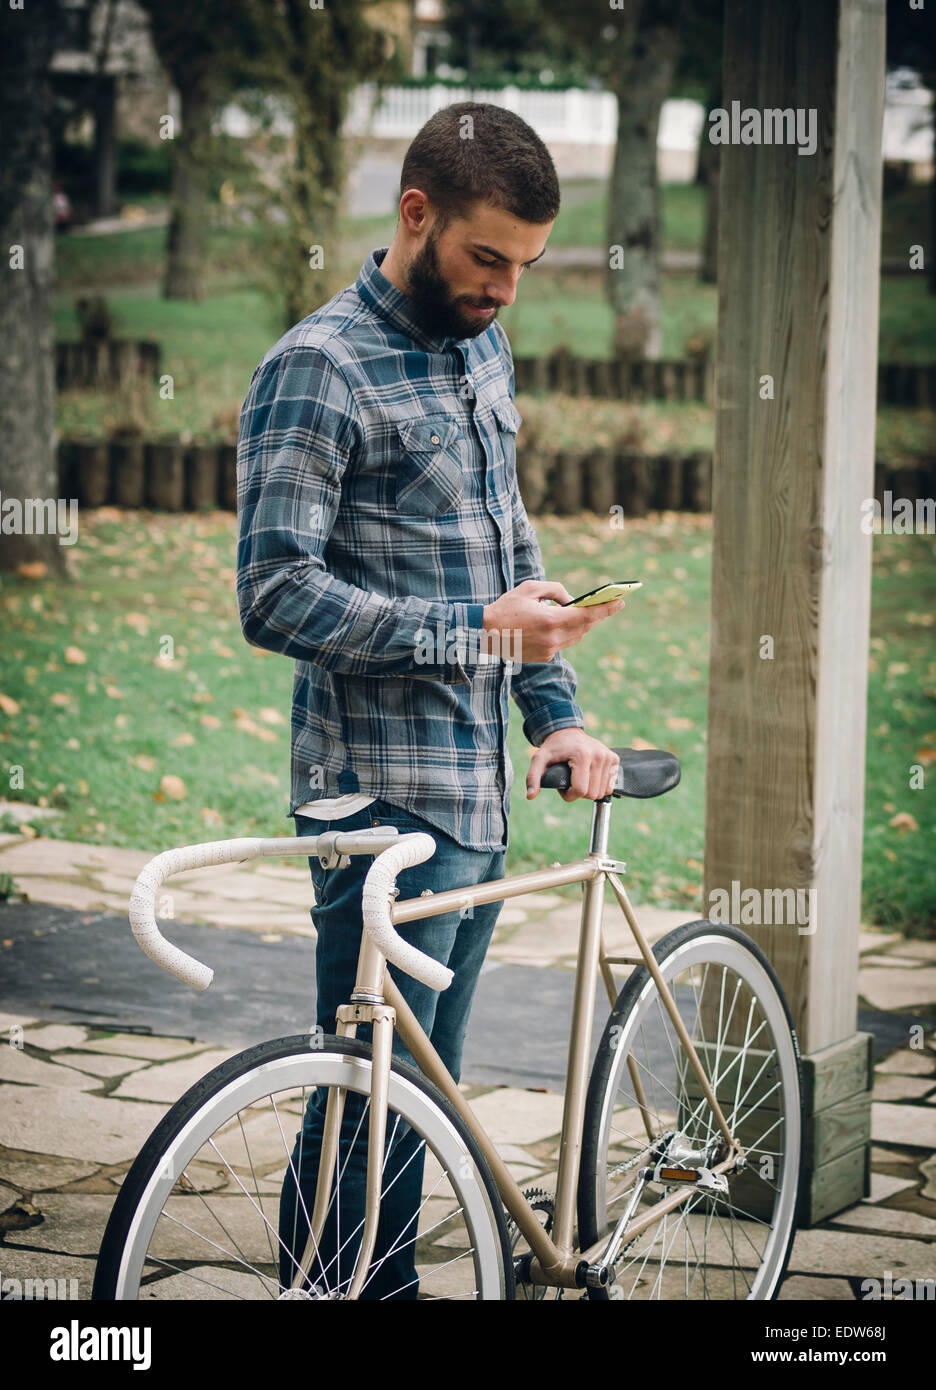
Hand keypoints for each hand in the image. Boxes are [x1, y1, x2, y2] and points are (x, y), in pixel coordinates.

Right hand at [482, 580, 623, 664]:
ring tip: (593, 613)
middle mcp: (553, 638)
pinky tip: (570, 624)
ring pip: (576, 637)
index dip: (606, 609)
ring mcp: (549, 651)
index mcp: (551, 620)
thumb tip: (571, 601)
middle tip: (611, 605)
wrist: (484, 633)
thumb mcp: (530, 588)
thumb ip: (555, 591)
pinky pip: (563, 643)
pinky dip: (568, 633)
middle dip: (598, 615)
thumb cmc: (506, 607)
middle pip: (585, 627)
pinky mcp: (544, 657)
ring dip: (584, 625)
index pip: (587, 615)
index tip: (620, 602)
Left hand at [526, 728, 620, 801]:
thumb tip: (530, 796)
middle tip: (570, 780)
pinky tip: (590, 776)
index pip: (580, 790)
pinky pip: (610, 786)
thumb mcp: (539, 760)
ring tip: (579, 777)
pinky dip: (600, 785)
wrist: (567, 732)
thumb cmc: (553, 748)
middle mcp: (599, 755)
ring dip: (589, 790)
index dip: (568, 794)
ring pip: (602, 792)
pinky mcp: (614, 759)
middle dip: (579, 792)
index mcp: (582, 755)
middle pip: (592, 794)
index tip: (562, 786)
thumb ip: (533, 778)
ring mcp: (608, 757)